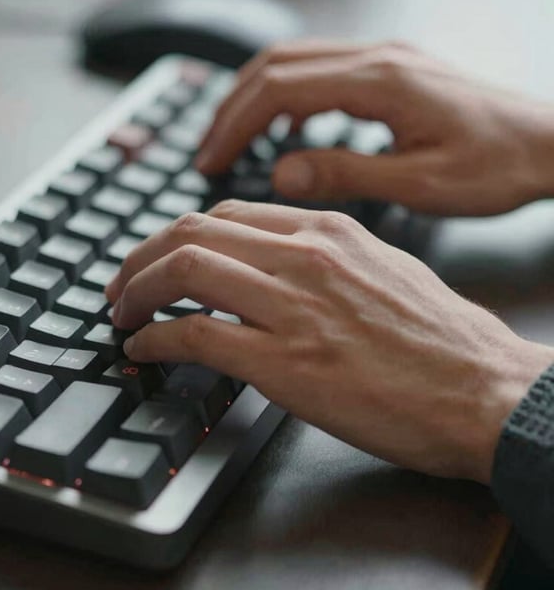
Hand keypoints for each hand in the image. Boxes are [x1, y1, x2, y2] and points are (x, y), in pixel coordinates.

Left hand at [106, 200, 553, 483]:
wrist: (486, 391)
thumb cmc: (442, 338)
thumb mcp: (380, 268)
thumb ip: (320, 256)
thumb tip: (270, 265)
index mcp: (326, 230)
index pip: (225, 215)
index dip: (178, 235)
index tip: (160, 256)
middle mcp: (303, 255)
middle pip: (190, 233)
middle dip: (141, 256)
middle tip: (121, 283)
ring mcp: (292, 306)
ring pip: (183, 271)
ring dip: (136, 291)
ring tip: (120, 312)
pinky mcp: (285, 361)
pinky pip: (195, 335)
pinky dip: (155, 338)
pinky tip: (142, 349)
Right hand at [195, 41, 553, 215]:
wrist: (551, 142)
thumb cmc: (498, 165)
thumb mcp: (421, 183)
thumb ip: (345, 174)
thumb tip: (280, 172)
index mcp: (381, 81)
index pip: (279, 89)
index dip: (234, 124)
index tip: (209, 160)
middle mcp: (377, 57)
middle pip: (275, 64)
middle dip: (231, 108)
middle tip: (207, 152)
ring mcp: (383, 57)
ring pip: (292, 61)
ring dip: (253, 99)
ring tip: (231, 142)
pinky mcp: (389, 68)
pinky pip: (319, 70)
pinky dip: (286, 97)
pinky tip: (282, 130)